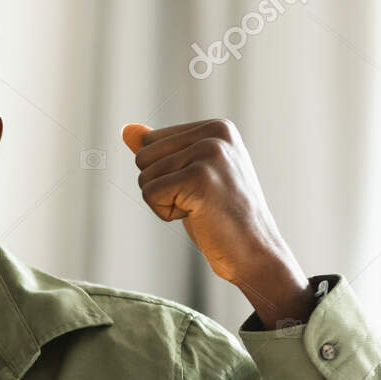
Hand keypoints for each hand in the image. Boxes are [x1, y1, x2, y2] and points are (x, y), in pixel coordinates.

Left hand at [122, 118, 311, 327]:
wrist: (254, 252)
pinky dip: (166, 213)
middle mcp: (215, 133)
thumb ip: (161, 151)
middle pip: (143, 157)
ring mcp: (209, 153)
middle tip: (198, 201)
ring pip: (144, 177)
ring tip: (200, 208)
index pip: (150, 142)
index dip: (163, 173)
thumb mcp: (189, 176)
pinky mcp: (199, 177)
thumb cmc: (221, 217)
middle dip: (160, 187)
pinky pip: (150, 194)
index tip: (198, 187)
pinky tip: (197, 216)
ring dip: (164, 202)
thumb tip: (126, 130)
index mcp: (216, 127)